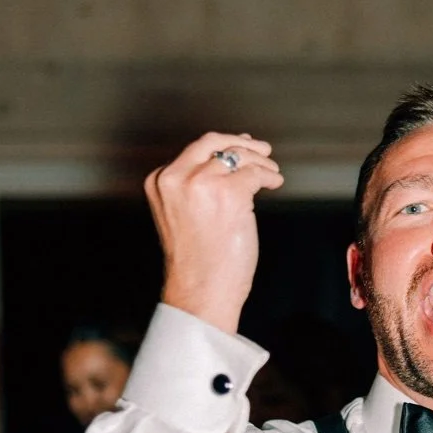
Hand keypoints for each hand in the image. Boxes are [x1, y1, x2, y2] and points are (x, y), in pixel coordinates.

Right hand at [145, 132, 283, 333]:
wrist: (200, 291)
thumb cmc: (195, 262)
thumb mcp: (182, 214)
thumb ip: (194, 186)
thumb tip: (227, 161)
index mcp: (159, 181)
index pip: (194, 150)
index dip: (221, 146)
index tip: (239, 148)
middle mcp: (176, 177)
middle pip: (213, 142)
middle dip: (242, 143)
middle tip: (262, 150)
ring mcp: (202, 183)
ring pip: (238, 156)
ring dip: (261, 162)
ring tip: (271, 173)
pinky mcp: (229, 193)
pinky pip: (256, 174)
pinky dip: (269, 177)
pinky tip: (273, 184)